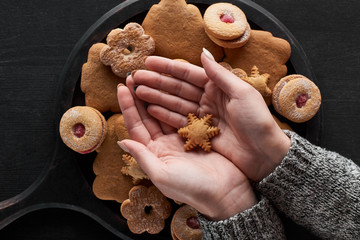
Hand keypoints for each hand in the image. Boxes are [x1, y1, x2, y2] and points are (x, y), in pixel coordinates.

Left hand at [117, 83, 256, 219]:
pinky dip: (176, 101)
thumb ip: (143, 158)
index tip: (122, 88)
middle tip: (134, 76)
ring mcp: (180, 139)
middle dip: (139, 97)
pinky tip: (172, 87)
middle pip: (147, 116)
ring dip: (156, 95)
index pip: (136, 127)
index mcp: (154, 154)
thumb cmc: (192, 188)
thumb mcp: (163, 175)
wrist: (225, 192)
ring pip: (164, 112)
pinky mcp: (196, 135)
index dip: (128, 107)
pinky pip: (182, 114)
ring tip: (149, 77)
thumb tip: (122, 141)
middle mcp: (164, 145)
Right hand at [130, 51, 290, 180]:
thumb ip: (219, 74)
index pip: (188, 73)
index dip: (167, 67)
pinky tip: (151, 110)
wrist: (265, 154)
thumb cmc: (257, 121)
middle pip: (177, 88)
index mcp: (218, 86)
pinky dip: (165, 115)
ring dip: (156, 97)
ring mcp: (202, 116)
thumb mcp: (242, 93)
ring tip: (138, 92)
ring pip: (175, 103)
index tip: (148, 63)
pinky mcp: (199, 132)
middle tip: (136, 78)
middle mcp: (208, 98)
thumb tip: (202, 52)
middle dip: (156, 82)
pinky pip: (179, 120)